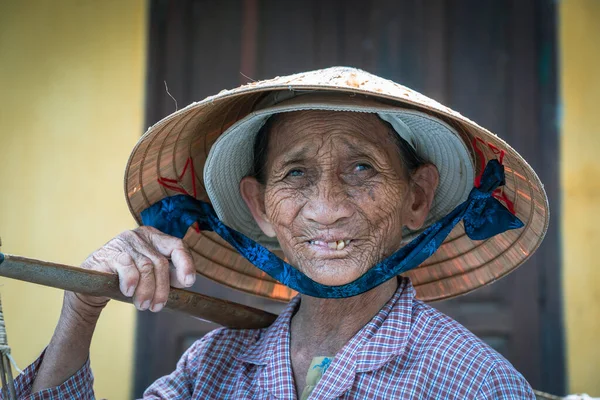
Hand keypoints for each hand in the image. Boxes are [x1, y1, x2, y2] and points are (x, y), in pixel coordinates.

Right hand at [70, 226, 195, 314]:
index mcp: (155, 238)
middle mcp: (141, 236)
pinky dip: (131, 282)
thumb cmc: (127, 281)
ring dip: (147, 290)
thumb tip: (186, 280)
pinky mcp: (109, 253)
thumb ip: (168, 275)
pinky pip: (127, 267)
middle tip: (157, 307)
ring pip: (146, 267)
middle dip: (162, 288)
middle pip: (161, 262)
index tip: (188, 282)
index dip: (186, 264)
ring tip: (143, 305)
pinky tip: (128, 293)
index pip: (177, 246)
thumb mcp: (151, 276)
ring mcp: (124, 242)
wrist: (93, 287)